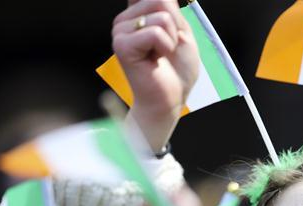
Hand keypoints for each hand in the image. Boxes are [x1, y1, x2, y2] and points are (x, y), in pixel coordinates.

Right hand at [112, 0, 198, 151]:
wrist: (170, 99)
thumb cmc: (176, 70)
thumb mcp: (182, 31)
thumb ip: (172, 8)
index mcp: (137, 14)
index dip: (167, 6)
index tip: (170, 19)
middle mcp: (125, 19)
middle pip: (161, 0)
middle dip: (176, 26)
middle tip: (169, 47)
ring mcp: (120, 31)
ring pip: (161, 16)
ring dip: (171, 39)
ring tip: (162, 55)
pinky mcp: (122, 45)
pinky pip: (155, 32)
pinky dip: (165, 47)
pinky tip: (157, 60)